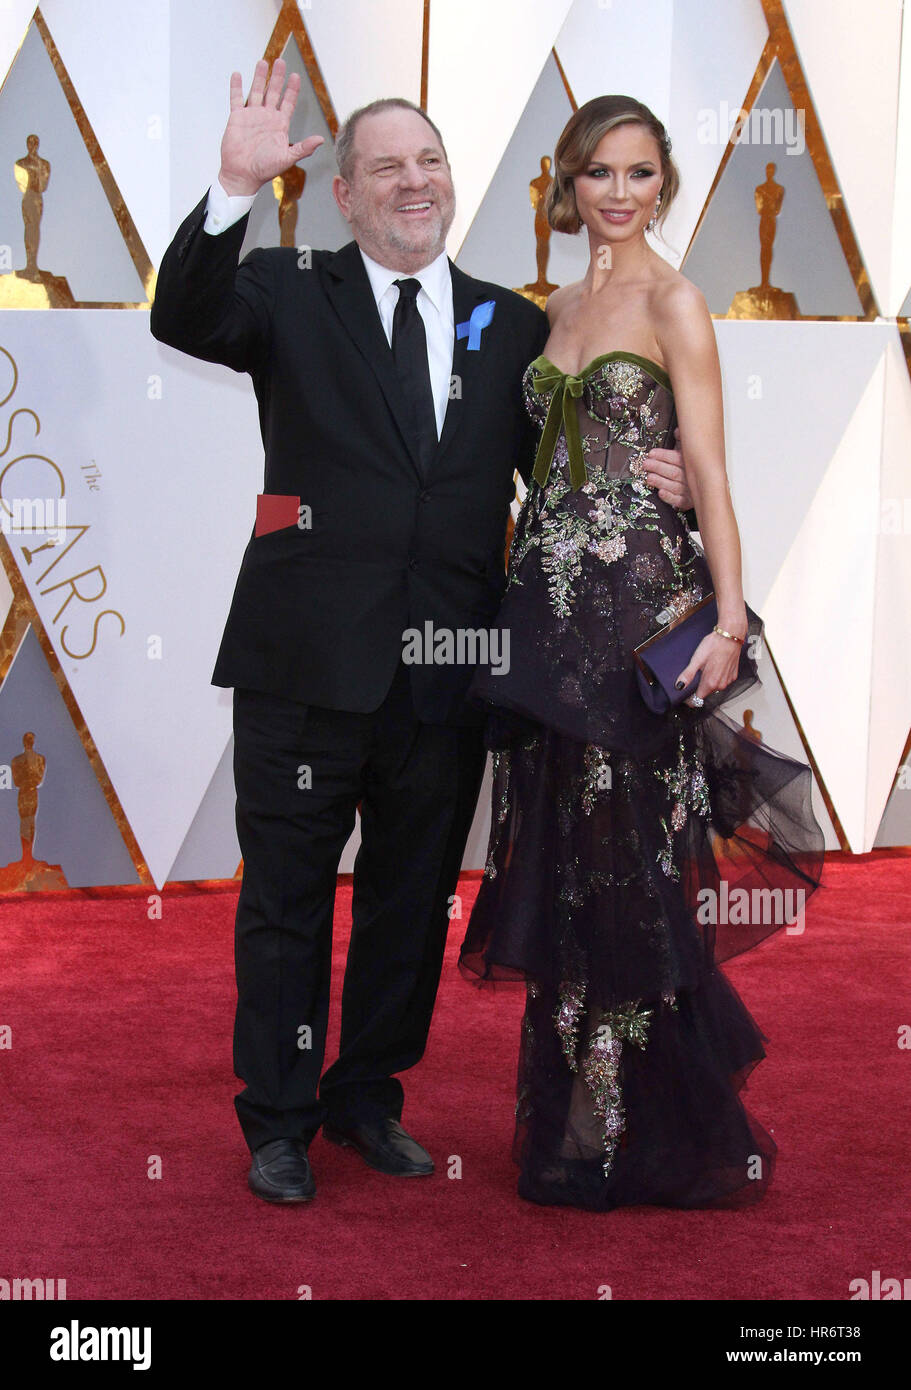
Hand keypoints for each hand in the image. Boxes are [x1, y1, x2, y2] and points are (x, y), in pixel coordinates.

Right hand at [219, 58, 323, 196]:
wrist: (243, 175)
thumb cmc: (265, 170)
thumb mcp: (287, 158)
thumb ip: (303, 148)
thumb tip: (321, 140)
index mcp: (279, 125)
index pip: (288, 102)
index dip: (292, 89)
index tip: (295, 76)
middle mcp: (266, 117)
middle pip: (273, 92)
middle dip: (277, 77)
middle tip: (280, 61)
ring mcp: (252, 116)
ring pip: (256, 91)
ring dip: (259, 77)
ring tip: (263, 62)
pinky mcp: (237, 118)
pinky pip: (236, 99)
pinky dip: (237, 87)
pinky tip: (238, 75)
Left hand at [644, 428, 693, 509]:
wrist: (711, 485)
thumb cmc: (696, 466)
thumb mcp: (691, 451)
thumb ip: (683, 441)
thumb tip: (678, 431)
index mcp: (692, 463)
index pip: (677, 458)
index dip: (663, 455)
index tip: (651, 453)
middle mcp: (692, 477)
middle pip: (674, 472)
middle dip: (658, 467)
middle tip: (646, 464)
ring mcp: (690, 490)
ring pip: (674, 486)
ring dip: (660, 482)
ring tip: (649, 478)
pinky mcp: (688, 502)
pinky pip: (679, 501)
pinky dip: (669, 497)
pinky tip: (661, 492)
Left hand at [675, 627, 743, 702]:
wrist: (730, 636)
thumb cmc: (714, 645)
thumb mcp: (697, 659)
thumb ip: (688, 675)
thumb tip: (679, 686)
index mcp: (710, 682)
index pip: (698, 699)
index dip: (690, 697)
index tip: (686, 692)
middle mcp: (721, 684)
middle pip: (705, 693)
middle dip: (699, 687)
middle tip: (696, 673)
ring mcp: (728, 680)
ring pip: (714, 687)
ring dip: (709, 681)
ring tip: (707, 667)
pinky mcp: (733, 675)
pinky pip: (722, 680)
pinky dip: (718, 676)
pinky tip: (715, 666)